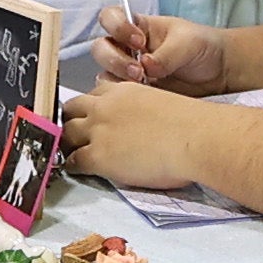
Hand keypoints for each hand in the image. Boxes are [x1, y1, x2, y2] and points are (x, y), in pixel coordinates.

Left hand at [63, 78, 207, 190]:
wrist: (195, 139)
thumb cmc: (192, 125)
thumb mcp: (161, 104)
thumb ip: (143, 110)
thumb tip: (143, 126)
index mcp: (123, 91)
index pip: (94, 95)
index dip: (90, 109)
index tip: (92, 119)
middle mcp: (105, 106)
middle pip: (72, 109)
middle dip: (71, 121)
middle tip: (75, 136)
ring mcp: (98, 130)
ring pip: (67, 133)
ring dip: (68, 143)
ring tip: (70, 155)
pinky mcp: (98, 156)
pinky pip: (73, 161)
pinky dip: (70, 166)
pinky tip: (76, 171)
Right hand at [97, 8, 226, 93]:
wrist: (219, 71)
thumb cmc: (203, 46)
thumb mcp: (187, 43)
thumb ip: (166, 54)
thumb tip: (146, 66)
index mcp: (138, 26)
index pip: (111, 18)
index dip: (117, 27)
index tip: (138, 39)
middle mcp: (128, 47)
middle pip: (101, 48)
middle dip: (115, 59)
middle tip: (138, 69)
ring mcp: (130, 70)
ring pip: (105, 73)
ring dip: (118, 78)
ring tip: (143, 83)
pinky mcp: (135, 92)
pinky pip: (116, 95)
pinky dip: (122, 96)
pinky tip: (143, 95)